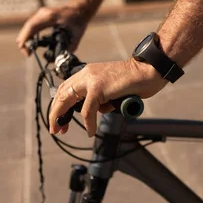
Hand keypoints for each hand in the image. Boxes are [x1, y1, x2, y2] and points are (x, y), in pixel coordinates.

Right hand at [16, 4, 90, 56]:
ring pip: (28, 26)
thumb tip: (63, 58)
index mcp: (50, 17)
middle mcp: (43, 13)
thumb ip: (70, 46)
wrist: (80, 8)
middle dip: (24, 41)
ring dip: (26, 38)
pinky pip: (32, 26)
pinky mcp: (42, 16)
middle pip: (28, 27)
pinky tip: (31, 44)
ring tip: (27, 51)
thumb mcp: (77, 34)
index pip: (32, 27)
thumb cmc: (79, 20)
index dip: (26, 38)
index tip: (25, 50)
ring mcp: (41, 14)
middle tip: (26, 54)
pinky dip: (30, 35)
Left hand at [49, 59, 166, 136]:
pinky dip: (88, 122)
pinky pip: (88, 110)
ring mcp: (91, 80)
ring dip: (62, 118)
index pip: (66, 88)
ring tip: (62, 130)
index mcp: (89, 72)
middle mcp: (87, 74)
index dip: (59, 105)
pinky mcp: (98, 88)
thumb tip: (95, 110)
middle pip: (62, 94)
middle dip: (54, 113)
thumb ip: (100, 95)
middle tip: (54, 128)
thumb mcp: (111, 87)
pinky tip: (90, 131)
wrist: (149, 71)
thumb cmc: (136, 81)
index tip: (59, 119)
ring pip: (68, 101)